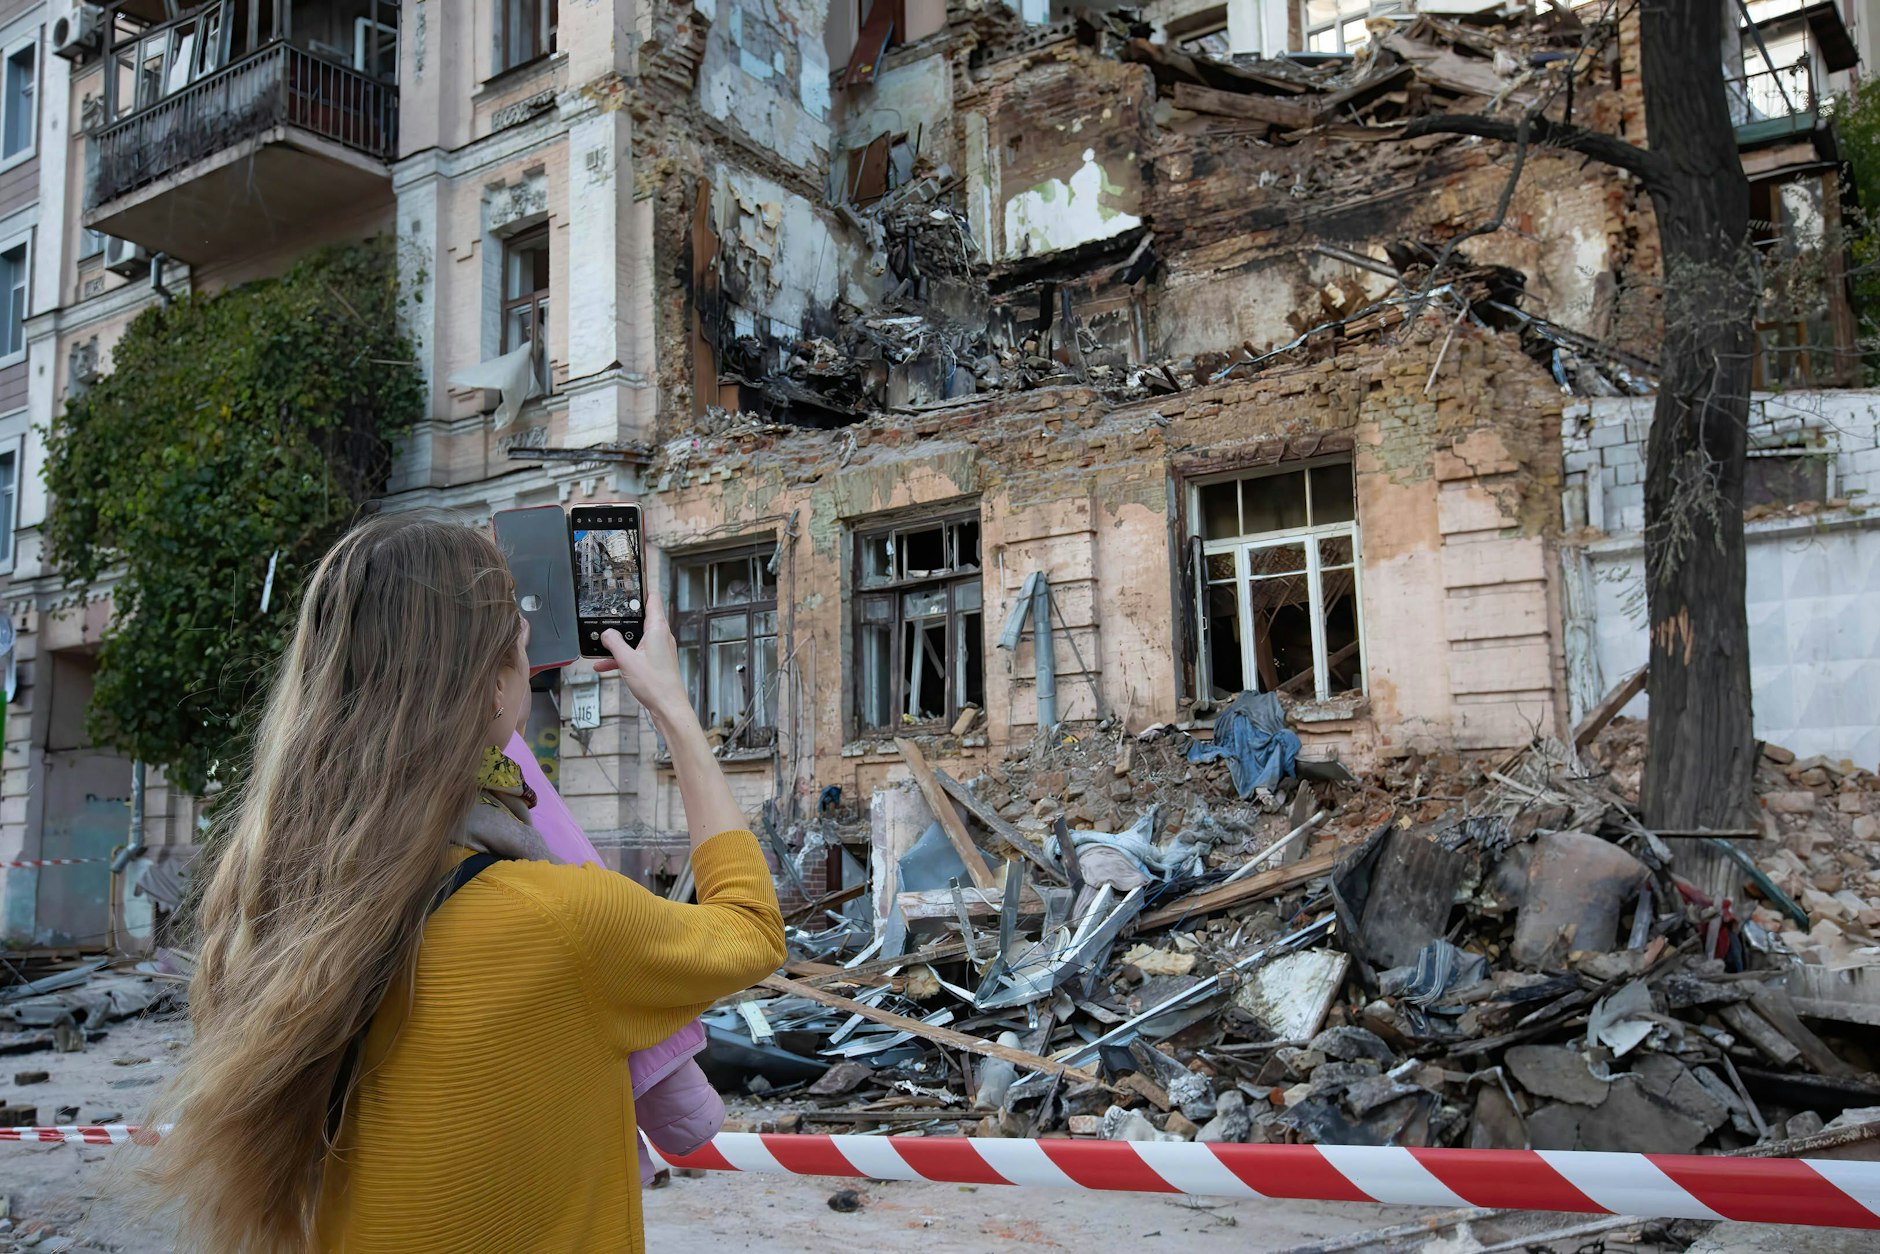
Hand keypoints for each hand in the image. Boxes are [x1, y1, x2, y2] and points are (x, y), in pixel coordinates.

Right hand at [593, 575, 692, 729]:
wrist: (668, 707)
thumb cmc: (655, 684)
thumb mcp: (627, 660)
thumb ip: (614, 643)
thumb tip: (606, 633)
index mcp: (658, 629)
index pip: (652, 599)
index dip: (641, 589)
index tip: (630, 582)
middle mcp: (661, 636)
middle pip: (641, 618)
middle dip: (622, 620)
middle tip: (607, 616)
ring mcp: (659, 649)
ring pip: (636, 638)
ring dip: (619, 643)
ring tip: (601, 647)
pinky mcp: (656, 662)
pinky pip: (636, 653)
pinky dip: (622, 657)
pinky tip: (604, 665)